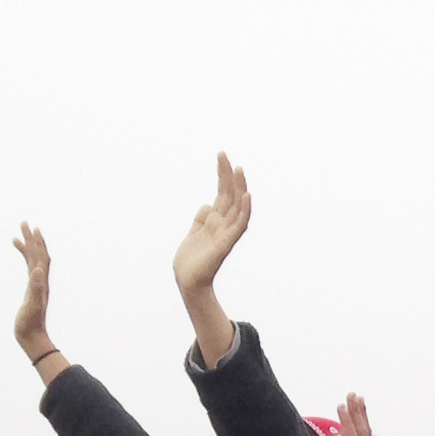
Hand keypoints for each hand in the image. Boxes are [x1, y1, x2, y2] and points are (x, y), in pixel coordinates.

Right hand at [11, 223, 53, 356]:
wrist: (33, 338)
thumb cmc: (31, 324)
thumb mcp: (32, 305)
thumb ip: (35, 288)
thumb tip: (37, 269)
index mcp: (41, 282)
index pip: (40, 257)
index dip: (36, 242)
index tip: (31, 227)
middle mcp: (40, 281)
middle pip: (37, 255)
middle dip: (31, 239)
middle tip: (24, 223)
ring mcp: (36, 286)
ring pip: (33, 261)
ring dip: (27, 248)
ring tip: (17, 236)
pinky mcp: (31, 291)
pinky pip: (29, 271)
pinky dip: (24, 261)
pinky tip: (20, 259)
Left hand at [173, 152, 250, 294]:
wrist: (188, 281)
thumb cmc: (190, 261)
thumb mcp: (194, 233)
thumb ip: (201, 219)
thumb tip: (207, 204)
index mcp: (215, 221)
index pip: (222, 194)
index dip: (222, 175)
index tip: (221, 157)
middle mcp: (223, 224)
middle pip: (229, 195)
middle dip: (227, 175)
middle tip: (223, 154)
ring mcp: (227, 233)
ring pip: (237, 207)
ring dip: (239, 188)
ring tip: (238, 169)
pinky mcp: (226, 243)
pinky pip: (239, 225)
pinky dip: (245, 211)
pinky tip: (246, 196)